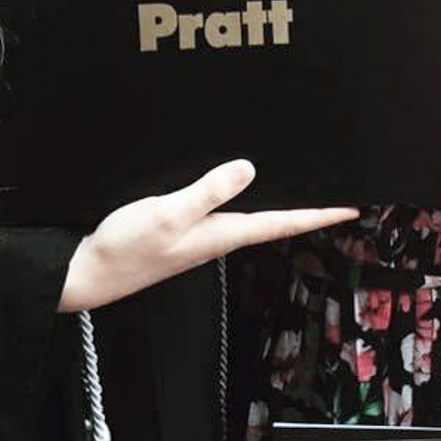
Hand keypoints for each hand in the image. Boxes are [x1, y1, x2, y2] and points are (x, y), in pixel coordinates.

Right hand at [58, 159, 356, 311]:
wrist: (88, 271)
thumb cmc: (126, 248)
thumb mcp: (168, 214)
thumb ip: (208, 191)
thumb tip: (250, 168)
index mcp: (223, 233)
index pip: (282, 222)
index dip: (318, 213)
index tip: (352, 207)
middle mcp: (218, 235)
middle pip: (272, 217)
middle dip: (304, 204)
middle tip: (332, 188)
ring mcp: (199, 234)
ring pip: (249, 212)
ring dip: (274, 199)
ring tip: (297, 181)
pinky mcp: (180, 227)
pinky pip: (221, 207)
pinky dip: (238, 194)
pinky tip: (235, 182)